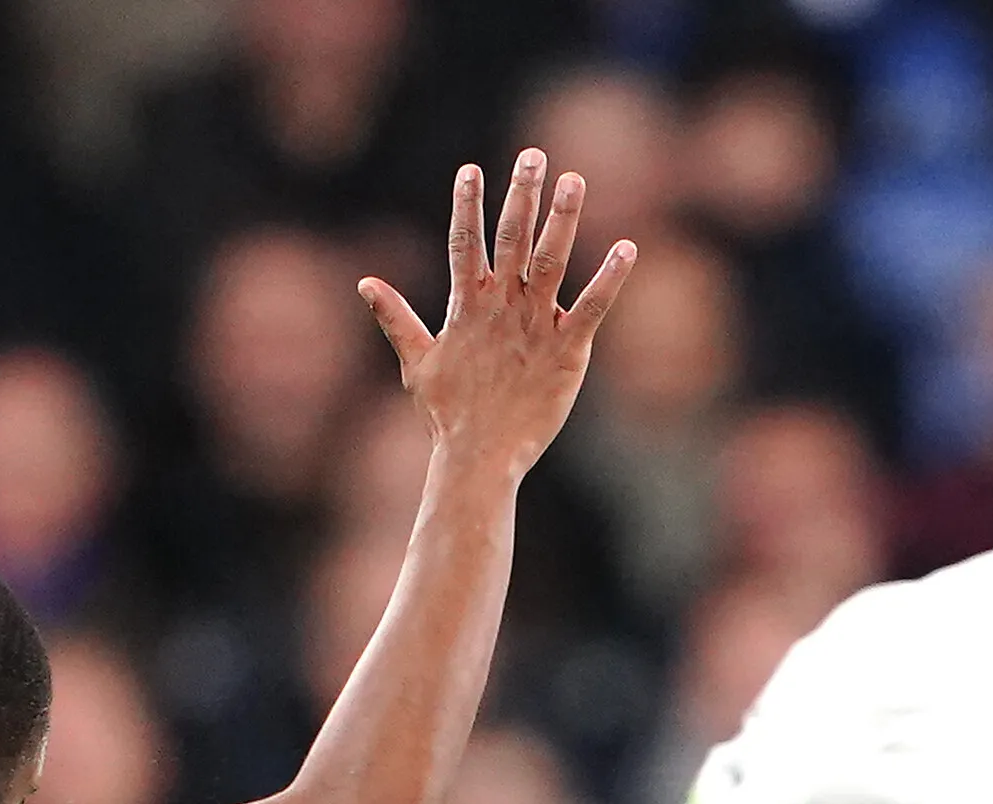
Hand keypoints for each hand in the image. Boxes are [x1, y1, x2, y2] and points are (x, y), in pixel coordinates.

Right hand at [358, 149, 634, 484]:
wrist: (479, 458)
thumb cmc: (448, 416)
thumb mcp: (416, 363)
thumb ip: (395, 318)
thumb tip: (365, 283)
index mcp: (466, 306)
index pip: (464, 242)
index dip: (466, 204)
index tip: (470, 169)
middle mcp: (501, 307)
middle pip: (512, 237)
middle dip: (521, 193)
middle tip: (533, 155)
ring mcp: (536, 325)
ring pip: (551, 260)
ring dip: (563, 218)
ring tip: (574, 180)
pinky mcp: (568, 350)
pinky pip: (594, 307)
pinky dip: (610, 278)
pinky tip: (627, 247)